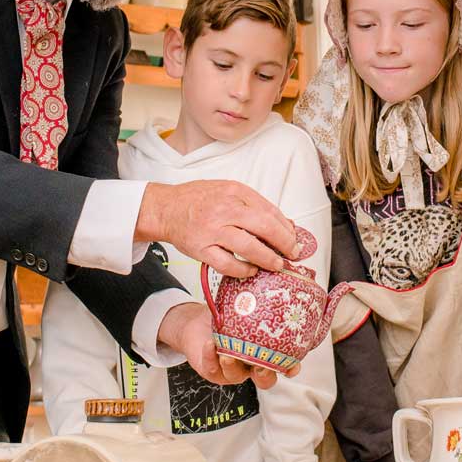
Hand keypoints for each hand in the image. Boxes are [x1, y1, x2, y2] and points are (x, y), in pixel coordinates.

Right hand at [137, 180, 297, 277]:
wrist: (166, 208)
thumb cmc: (198, 200)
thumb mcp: (228, 190)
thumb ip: (254, 204)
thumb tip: (285, 223)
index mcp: (234, 192)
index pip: (269, 210)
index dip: (286, 227)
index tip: (295, 239)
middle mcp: (224, 209)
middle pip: (264, 227)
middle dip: (284, 243)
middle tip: (293, 254)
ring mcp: (212, 230)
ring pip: (248, 247)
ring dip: (268, 259)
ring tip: (277, 265)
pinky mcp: (201, 249)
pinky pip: (227, 264)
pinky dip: (243, 270)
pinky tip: (251, 270)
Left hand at [157, 301, 298, 388]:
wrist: (199, 324)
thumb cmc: (229, 315)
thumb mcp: (250, 303)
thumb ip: (266, 293)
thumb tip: (282, 267)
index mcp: (266, 352)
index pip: (284, 364)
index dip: (291, 368)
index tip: (293, 366)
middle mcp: (252, 364)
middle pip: (265, 379)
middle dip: (265, 375)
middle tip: (262, 366)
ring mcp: (232, 370)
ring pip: (236, 375)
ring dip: (234, 366)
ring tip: (229, 353)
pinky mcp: (213, 370)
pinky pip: (212, 368)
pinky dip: (211, 358)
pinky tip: (210, 345)